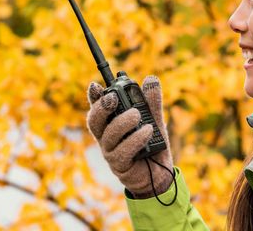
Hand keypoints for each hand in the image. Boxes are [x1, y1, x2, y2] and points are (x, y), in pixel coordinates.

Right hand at [86, 75, 173, 197]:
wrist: (159, 173)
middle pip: (94, 121)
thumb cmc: (150, 144)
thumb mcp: (154, 119)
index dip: (93, 96)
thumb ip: (151, 102)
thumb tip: (151, 79)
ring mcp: (110, 152)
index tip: (95, 85)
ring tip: (138, 115)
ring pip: (109, 135)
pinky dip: (135, 139)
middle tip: (113, 97)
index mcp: (110, 123)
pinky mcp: (120, 165)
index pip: (97, 107)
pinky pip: (123, 151)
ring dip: (123, 122)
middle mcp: (106, 137)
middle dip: (101, 107)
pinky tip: (148, 131)